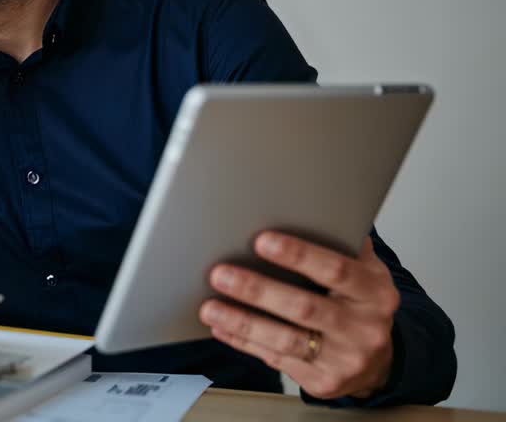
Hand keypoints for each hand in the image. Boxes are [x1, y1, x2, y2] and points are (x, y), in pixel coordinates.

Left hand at [199, 232, 400, 399]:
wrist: (378, 360)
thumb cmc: (359, 304)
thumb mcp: (363, 272)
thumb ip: (338, 245)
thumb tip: (300, 206)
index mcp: (375, 292)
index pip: (336, 270)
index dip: (298, 255)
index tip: (262, 240)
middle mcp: (364, 328)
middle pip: (304, 308)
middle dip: (257, 290)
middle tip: (220, 273)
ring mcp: (344, 359)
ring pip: (285, 340)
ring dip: (242, 322)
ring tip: (210, 306)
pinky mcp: (324, 382)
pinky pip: (276, 359)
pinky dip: (243, 341)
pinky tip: (221, 326)